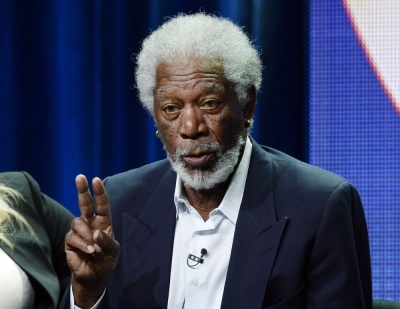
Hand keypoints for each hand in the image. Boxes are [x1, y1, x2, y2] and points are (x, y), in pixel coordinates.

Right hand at [65, 175, 119, 307]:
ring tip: (92, 246)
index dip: (99, 192)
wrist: (94, 275)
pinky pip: (72, 236)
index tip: (96, 180)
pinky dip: (81, 243)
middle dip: (82, 190)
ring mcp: (79, 231)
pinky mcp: (69, 241)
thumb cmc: (106, 260)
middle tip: (80, 177)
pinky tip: (88, 251)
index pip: (102, 204)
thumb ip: (108, 242)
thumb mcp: (113, 252)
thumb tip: (96, 233)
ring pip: (77, 221)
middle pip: (85, 203)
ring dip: (86, 233)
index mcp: (103, 222)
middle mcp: (90, 223)